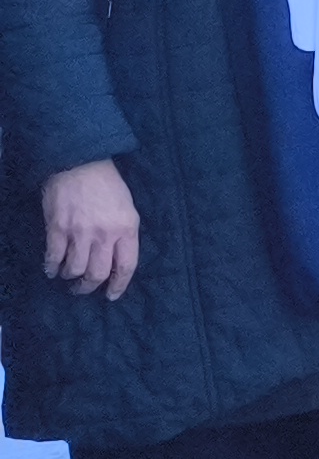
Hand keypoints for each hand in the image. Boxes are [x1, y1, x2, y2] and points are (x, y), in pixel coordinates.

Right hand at [42, 160, 136, 299]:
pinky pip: (53, 257)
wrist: (80, 163)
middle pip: (98, 273)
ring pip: (75, 269)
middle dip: (90, 287)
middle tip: (83, 288)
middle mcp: (104, 234)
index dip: (118, 285)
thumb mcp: (127, 209)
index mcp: (127, 228)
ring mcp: (79, 232)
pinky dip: (51, 268)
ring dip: (70, 277)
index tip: (111, 295)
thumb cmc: (108, 185)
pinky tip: (51, 270)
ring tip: (68, 276)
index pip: (126, 266)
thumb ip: (123, 234)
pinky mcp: (57, 228)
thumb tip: (115, 260)